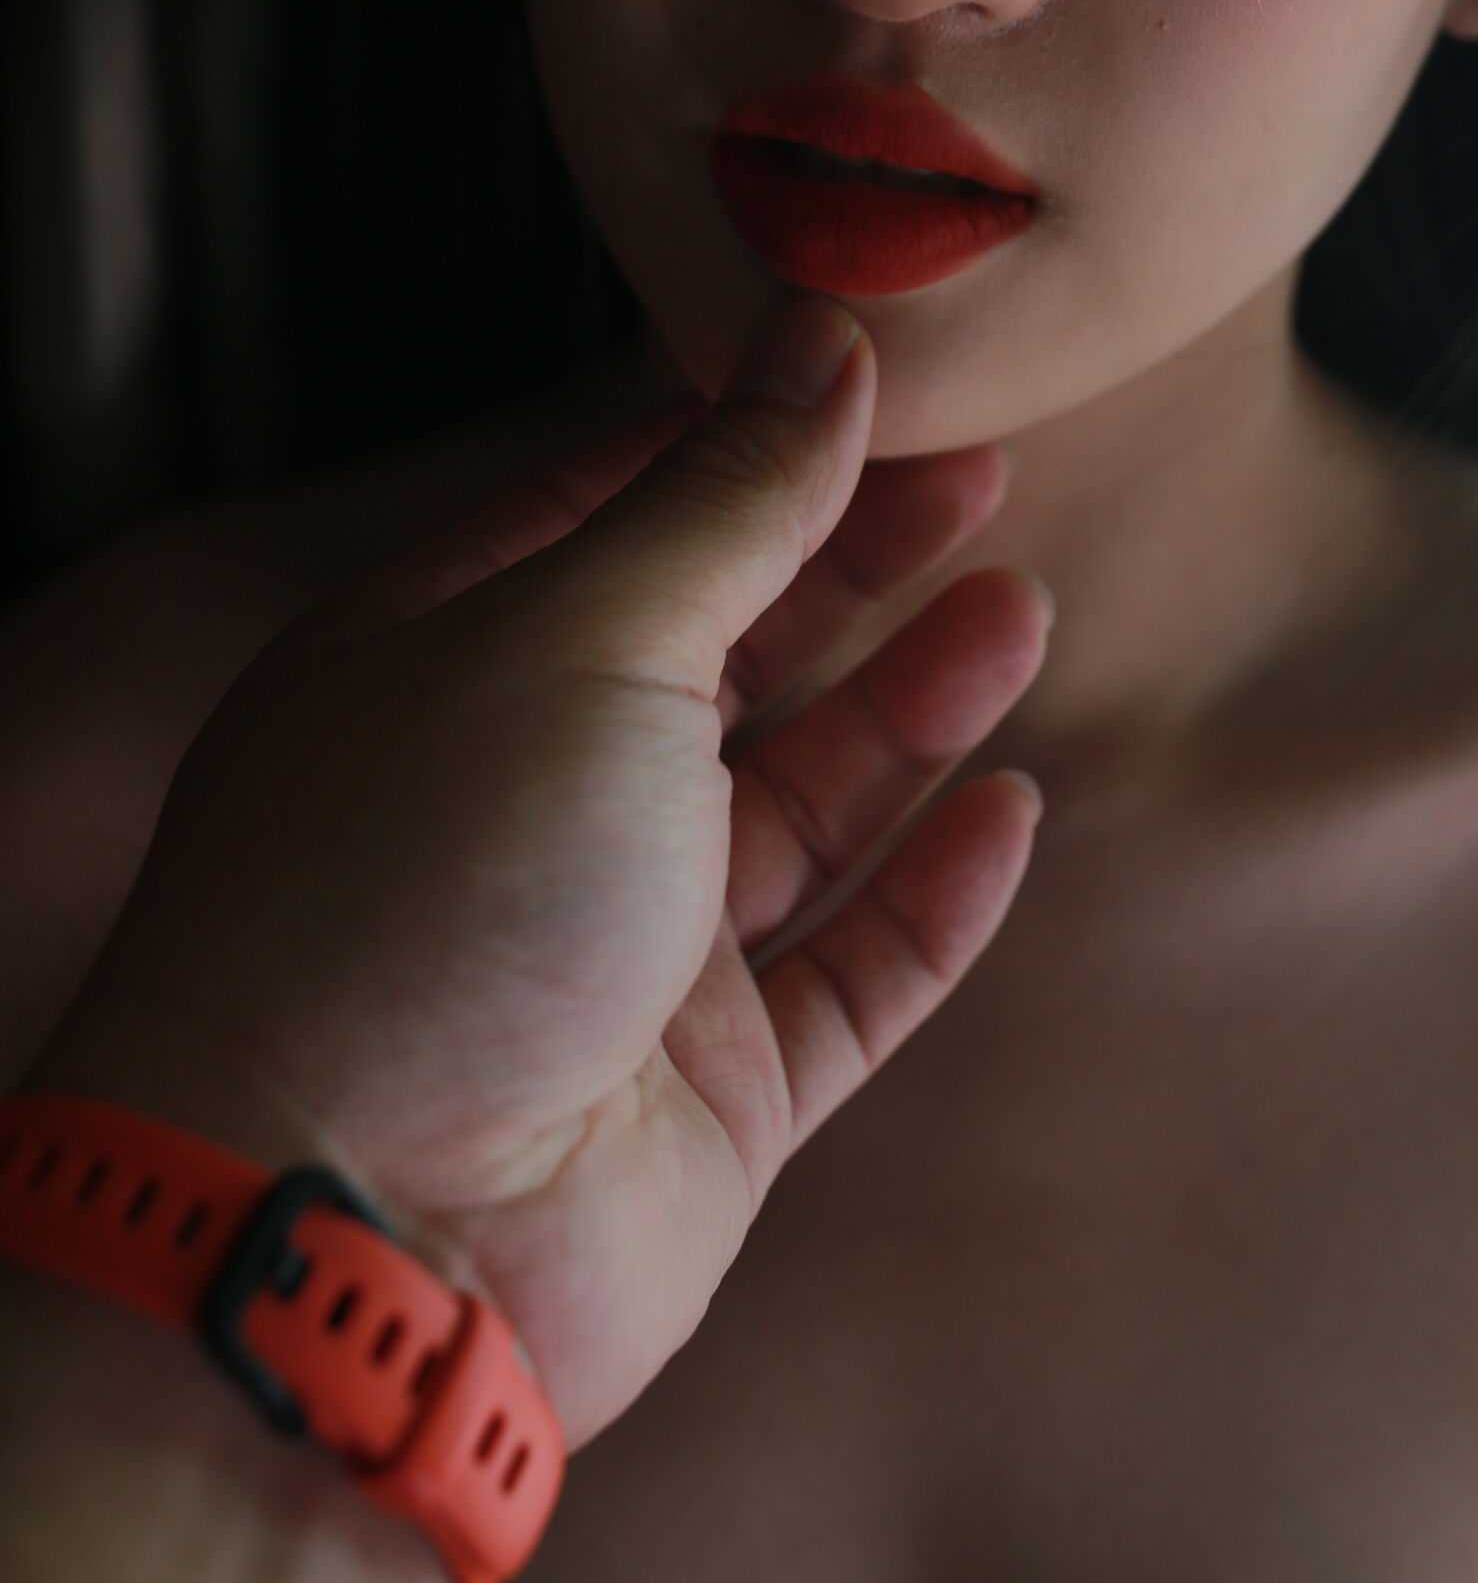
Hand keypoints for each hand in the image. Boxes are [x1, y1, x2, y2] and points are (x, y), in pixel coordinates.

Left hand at [24, 293, 1053, 1454]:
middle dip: (847, 560)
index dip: (741, 441)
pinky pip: (846, 976)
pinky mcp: (702, 1095)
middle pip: (721, 652)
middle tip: (981, 476)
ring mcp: (616, 954)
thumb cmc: (422, 889)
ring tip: (1019, 608)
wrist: (354, 1237)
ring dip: (908, 708)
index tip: (866, 372)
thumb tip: (820, 344)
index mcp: (446, 668)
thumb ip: (725, 503)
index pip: (611, 517)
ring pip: (797, 807)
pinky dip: (928, 894)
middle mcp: (526, 802)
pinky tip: (1008, 812)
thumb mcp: (580, 639)